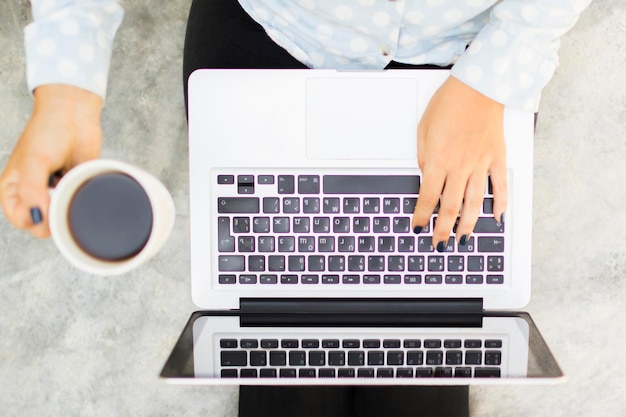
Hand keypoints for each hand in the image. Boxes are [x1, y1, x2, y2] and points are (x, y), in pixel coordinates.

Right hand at [0, 84, 102, 237]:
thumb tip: (37, 218)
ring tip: (68, 181)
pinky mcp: (73, 187)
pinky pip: (77, 203)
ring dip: (68, 204)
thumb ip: (32, 191)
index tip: (48, 206)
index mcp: (13, 189)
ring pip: (62, 216)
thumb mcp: (34, 161)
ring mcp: (54, 192)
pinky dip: (80, 196)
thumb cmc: (48, 132)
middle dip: (54, 213)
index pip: (21, 220)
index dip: (36, 219)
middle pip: (44, 223)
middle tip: (61, 192)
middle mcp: (32, 193)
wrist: (74, 115)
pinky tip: (78, 180)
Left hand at [411, 75, 505, 250]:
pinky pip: (500, 186)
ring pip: (474, 202)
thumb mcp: (424, 130)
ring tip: (462, 240)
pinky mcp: (497, 158)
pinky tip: (496, 218)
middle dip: (443, 229)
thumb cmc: (448, 103)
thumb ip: (424, 157)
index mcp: (438, 160)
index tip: (417, 229)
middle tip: (439, 244)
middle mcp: (460, 166)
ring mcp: (481, 164)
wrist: (478, 85)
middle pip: (450, 207)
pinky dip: (500, 203)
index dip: (421, 216)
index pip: (427, 197)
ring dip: (468, 224)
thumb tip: (426, 177)